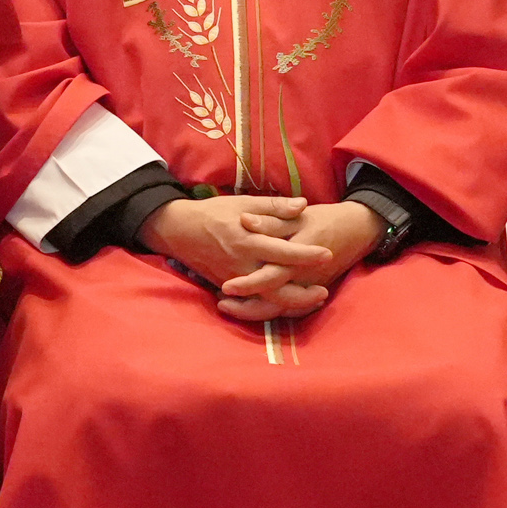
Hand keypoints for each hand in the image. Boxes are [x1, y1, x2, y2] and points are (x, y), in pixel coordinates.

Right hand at [145, 193, 374, 320]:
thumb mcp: (243, 203)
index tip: (327, 253)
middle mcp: (241, 264)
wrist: (179, 231)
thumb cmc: (214, 213)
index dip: (306, 253)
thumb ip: (274, 207)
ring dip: (291, 303)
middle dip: (302, 294)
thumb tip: (303, 205)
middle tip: (324, 292)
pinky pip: (254, 301)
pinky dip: (274, 304)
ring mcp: (234, 279)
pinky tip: (291, 301)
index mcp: (247, 240)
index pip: (282, 251)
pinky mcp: (229, 287)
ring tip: (312, 299)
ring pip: (266, 300)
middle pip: (276, 287)